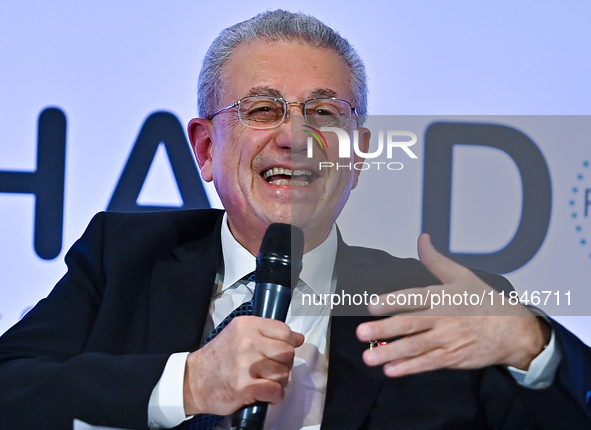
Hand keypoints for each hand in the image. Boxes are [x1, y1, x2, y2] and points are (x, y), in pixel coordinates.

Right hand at [183, 316, 303, 415]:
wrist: (193, 380)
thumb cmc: (218, 358)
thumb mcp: (238, 334)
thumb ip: (267, 332)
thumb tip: (297, 338)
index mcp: (246, 325)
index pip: (284, 331)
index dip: (288, 343)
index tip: (281, 350)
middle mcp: (247, 342)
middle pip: (287, 352)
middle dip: (284, 363)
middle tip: (272, 368)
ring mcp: (246, 365)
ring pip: (284, 373)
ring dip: (278, 381)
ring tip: (266, 381)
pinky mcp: (245, 386)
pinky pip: (276, 391)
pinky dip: (275, 395)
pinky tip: (265, 393)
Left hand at [356, 233, 550, 377]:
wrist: (514, 331)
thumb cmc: (484, 302)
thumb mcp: (461, 276)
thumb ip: (435, 260)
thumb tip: (423, 239)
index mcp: (441, 296)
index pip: (412, 298)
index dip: (391, 302)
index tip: (372, 305)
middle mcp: (442, 318)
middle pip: (409, 324)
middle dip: (384, 329)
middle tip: (361, 333)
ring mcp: (447, 340)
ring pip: (415, 346)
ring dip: (390, 352)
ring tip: (369, 357)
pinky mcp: (452, 358)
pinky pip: (427, 363)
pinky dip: (409, 367)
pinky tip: (392, 370)